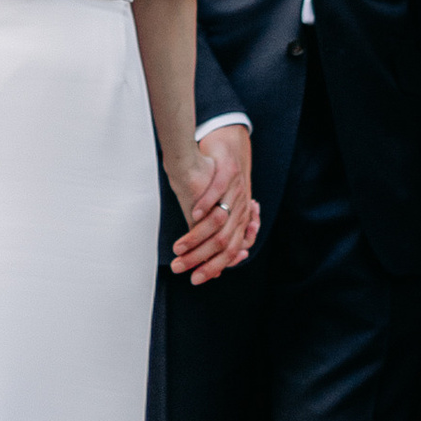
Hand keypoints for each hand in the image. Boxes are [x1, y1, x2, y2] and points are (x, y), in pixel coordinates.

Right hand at [169, 122, 259, 282]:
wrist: (231, 142)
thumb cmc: (224, 179)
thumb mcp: (226, 206)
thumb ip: (220, 231)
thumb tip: (210, 259)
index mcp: (242, 218)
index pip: (231, 251)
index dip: (214, 267)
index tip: (197, 278)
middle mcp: (242, 207)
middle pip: (224, 242)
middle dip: (200, 259)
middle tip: (179, 267)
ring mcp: (236, 190)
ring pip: (219, 221)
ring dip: (197, 238)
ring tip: (179, 247)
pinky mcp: (228, 172)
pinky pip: (218, 191)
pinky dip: (206, 205)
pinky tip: (193, 214)